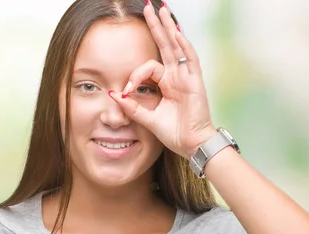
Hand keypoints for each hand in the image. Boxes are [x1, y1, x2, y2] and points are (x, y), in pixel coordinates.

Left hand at [108, 2, 215, 159]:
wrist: (191, 145)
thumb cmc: (174, 133)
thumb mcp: (147, 118)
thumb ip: (131, 107)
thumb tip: (113, 95)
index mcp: (167, 84)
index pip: (148, 67)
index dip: (134, 75)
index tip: (126, 90)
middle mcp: (177, 76)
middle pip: (165, 45)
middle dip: (156, 26)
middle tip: (148, 6)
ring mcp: (187, 76)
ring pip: (176, 46)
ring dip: (168, 27)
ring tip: (160, 9)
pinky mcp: (195, 81)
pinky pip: (189, 58)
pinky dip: (182, 45)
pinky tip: (175, 31)